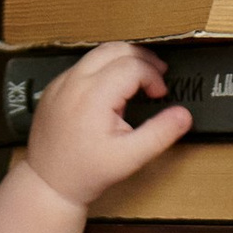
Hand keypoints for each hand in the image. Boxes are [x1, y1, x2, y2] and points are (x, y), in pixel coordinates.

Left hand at [23, 39, 189, 210]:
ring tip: (139, 76)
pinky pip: (82, 66)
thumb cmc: (87, 172)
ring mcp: (60, 83)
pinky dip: (103, 68)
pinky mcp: (53, 89)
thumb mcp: (130, 158)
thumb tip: (184, 115)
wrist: (48, 183)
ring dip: (122, 59)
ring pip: (97, 53)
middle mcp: (74, 82)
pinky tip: (112, 88)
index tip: (160, 94)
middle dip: (141, 57)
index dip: (153, 77)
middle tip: (158, 73)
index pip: (133, 66)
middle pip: (115, 49)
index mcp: (93, 96)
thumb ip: (160, 134)